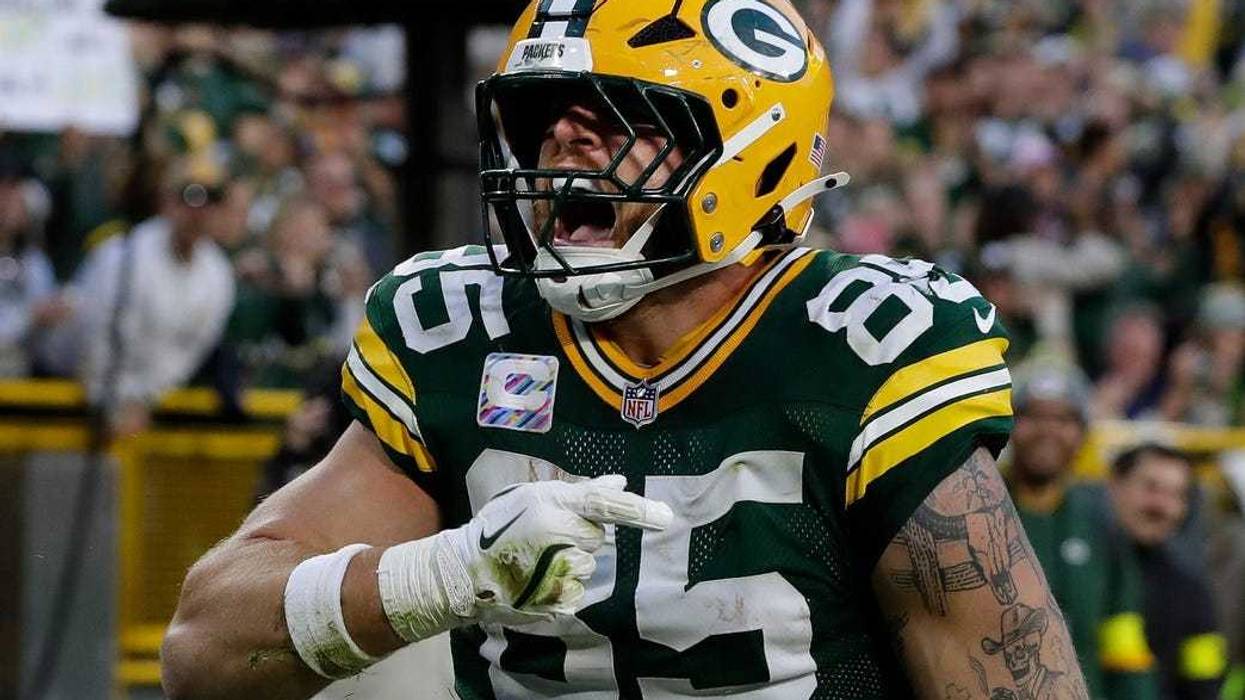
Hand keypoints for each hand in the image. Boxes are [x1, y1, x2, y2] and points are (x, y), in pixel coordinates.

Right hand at [442, 475, 671, 624]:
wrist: (464, 571)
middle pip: (596, 536)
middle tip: (547, 536)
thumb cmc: (499, 528)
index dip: (637, 510)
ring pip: (588, 564)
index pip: (603, 504)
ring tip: (536, 559)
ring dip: (571, 561)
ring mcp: (555, 568)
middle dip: (580, 535)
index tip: (666, 518)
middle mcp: (556, 533)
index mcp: (551, 503)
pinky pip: (577, 588)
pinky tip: (536, 578)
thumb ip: (580, 492)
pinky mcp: (555, 596)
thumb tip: (620, 483)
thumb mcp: (533, 497)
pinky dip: (562, 584)